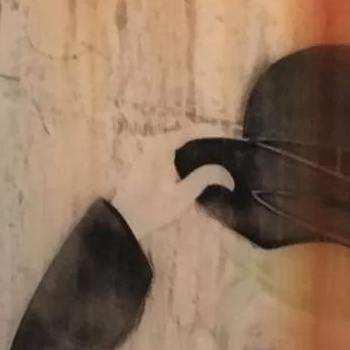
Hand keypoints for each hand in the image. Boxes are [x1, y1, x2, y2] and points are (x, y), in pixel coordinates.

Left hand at [110, 127, 233, 240]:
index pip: (191, 130)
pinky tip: (193, 166)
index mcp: (162, 146)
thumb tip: (226, 173)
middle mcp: (153, 142)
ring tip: (213, 158)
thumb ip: (204, 178)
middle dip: (203, 140)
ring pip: (175, 142)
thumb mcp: (183, 195)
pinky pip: (167, 150)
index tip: (227, 138)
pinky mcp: (144, 161)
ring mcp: (146, 151)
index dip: (210, 132)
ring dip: (193, 147)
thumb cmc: (152, 206)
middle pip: (183, 134)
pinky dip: (182, 154)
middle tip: (223, 151)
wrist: (122, 219)